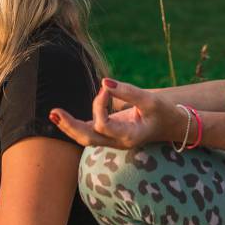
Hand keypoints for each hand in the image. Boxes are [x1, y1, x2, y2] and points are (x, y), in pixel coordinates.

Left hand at [49, 78, 180, 148]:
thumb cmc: (163, 112)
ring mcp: (113, 140)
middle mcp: (118, 142)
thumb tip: (104, 81)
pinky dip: (75, 125)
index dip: (99, 105)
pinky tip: (61, 117)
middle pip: (88, 138)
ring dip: (69, 126)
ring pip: (85, 138)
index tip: (106, 88)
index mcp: (129, 136)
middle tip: (54, 111)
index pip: (103, 124)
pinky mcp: (110, 134)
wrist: (172, 126)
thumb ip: (128, 91)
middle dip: (70, 126)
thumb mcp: (151, 99)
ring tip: (53, 114)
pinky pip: (89, 132)